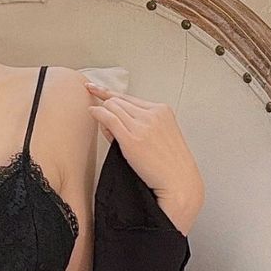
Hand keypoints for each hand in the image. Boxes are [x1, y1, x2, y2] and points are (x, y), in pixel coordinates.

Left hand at [83, 80, 203, 234]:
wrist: (179, 182)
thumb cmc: (170, 165)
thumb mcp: (160, 136)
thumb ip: (138, 125)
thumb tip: (110, 120)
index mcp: (162, 111)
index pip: (130, 98)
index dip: (110, 93)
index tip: (98, 88)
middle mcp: (153, 114)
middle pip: (119, 100)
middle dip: (106, 104)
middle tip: (94, 106)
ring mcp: (142, 125)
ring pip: (113, 106)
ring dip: (101, 109)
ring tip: (94, 114)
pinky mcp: (132, 138)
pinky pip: (109, 118)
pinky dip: (97, 113)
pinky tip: (92, 112)